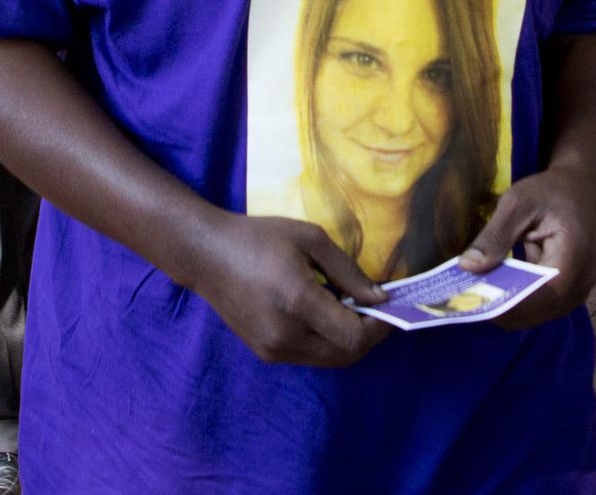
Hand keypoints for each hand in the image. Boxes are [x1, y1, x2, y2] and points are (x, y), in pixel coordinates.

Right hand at [190, 212, 388, 367]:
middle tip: (373, 308)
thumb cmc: (258, 237)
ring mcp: (274, 349)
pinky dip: (326, 341)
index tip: (390, 306)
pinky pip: (310, 356)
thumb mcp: (308, 238)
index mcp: (297, 301)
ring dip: (347, 339)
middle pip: (346, 354)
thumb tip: (380, 298)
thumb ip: (348, 270)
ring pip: (329, 359)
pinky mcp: (266, 354)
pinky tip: (321, 314)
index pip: (354, 335)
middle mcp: (287, 335)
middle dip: (368, 335)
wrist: (205, 255)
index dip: (379, 326)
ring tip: (347, 307)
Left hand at [458, 167, 595, 330]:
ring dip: (509, 307)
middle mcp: (581, 281)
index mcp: (573, 257)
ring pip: (539, 312)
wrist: (578, 190)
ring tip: (474, 296)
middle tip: (465, 300)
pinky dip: (517, 299)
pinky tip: (492, 289)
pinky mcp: (568, 291)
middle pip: (539, 310)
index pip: (541, 295)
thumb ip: (495, 236)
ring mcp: (577, 290)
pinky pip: (541, 304)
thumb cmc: (549, 192)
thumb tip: (467, 266)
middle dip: (503, 308)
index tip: (474, 302)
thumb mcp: (517, 203)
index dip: (508, 304)